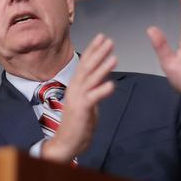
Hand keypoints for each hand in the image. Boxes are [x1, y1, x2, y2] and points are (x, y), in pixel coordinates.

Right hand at [42, 34, 115, 162]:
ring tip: (114, 57)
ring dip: (102, 68)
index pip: (85, 63)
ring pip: (90, 80)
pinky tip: (111, 85)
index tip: (102, 37)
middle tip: (109, 41)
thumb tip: (104, 79)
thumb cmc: (78, 124)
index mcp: (76, 86)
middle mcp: (74, 89)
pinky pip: (92, 98)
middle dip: (98, 53)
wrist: (66, 142)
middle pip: (87, 67)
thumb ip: (94, 90)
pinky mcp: (81, 110)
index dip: (93, 50)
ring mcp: (77, 99)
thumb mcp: (88, 102)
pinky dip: (102, 91)